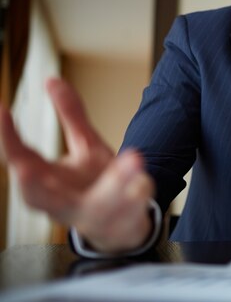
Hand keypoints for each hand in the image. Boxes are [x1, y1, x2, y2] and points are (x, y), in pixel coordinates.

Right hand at [0, 78, 154, 253]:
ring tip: (133, 157)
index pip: (18, 158)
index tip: (1, 109)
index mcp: (47, 181)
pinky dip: (138, 190)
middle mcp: (62, 202)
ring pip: (98, 202)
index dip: (6, 137)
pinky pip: (131, 205)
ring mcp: (93, 214)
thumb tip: (52, 80)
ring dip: (114, 183)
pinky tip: (143, 180)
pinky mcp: (122, 220)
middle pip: (38, 198)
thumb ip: (70, 116)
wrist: (122, 224)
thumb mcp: (84, 145)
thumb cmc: (94, 182)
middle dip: (31, 187)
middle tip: (25, 172)